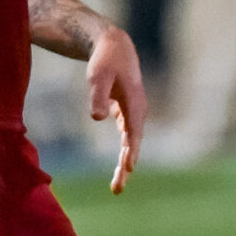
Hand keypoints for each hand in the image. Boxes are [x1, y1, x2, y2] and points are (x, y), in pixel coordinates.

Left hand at [84, 25, 147, 193]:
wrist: (113, 46)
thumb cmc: (105, 60)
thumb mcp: (98, 76)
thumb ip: (97, 96)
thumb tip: (98, 118)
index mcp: (135, 103)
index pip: (133, 133)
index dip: (131, 151)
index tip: (128, 169)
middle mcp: (138, 110)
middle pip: (133, 143)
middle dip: (126, 167)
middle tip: (116, 189)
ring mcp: (133, 112)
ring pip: (131, 142)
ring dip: (125, 162)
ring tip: (117, 186)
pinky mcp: (126, 112)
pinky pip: (128, 137)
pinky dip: (125, 151)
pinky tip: (121, 165)